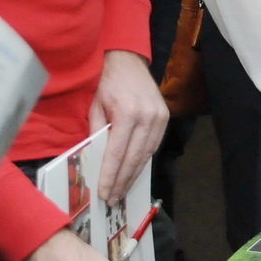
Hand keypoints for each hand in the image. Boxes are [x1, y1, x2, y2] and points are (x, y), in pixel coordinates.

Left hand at [90, 51, 168, 202]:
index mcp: (128, 113)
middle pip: (134, 158)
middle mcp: (147, 117)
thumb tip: (96, 161)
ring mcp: (159, 118)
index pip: (118, 152)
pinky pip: (153, 146)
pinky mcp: (165, 118)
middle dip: (121, 181)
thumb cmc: (108, 84)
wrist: (129, 61)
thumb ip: (97, 133)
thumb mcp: (95, 107)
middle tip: (112, 199)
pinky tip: (133, 173)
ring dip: (133, 176)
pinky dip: (142, 162)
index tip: (104, 193)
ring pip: (146, 155)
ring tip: (121, 192)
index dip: (110, 175)